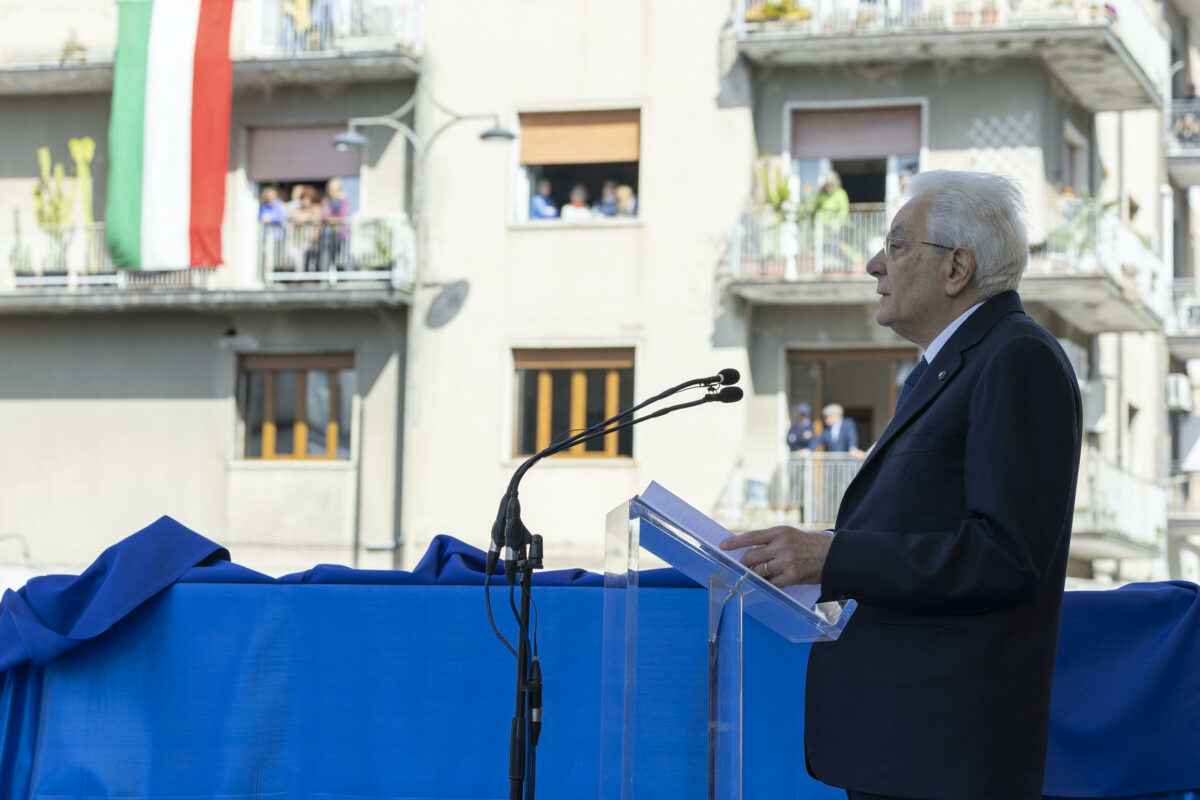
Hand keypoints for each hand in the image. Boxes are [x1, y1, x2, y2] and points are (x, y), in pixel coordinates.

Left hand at [718, 526, 832, 586]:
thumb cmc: (810, 544)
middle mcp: (782, 545)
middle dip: (743, 562)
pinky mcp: (792, 575)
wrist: (834, 554)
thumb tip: (751, 548)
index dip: (735, 541)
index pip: (751, 536)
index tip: (723, 546)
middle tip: (740, 566)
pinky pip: (771, 582)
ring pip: (759, 570)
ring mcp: (786, 561)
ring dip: (754, 574)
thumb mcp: (791, 535)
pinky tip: (765, 583)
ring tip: (753, 575)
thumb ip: (772, 540)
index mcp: (780, 531)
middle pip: (752, 555)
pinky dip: (766, 584)